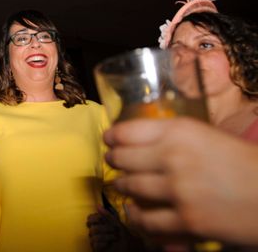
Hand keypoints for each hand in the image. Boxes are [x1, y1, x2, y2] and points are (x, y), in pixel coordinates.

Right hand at [87, 206, 136, 251]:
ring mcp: (95, 240)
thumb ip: (107, 215)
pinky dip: (104, 242)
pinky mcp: (96, 248)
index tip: (101, 218)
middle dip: (103, 226)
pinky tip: (109, 243)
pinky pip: (95, 243)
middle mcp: (95, 232)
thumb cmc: (122, 235)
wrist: (129, 248)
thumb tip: (98, 205)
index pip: (89, 218)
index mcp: (98, 224)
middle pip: (90, 225)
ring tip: (115, 237)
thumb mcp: (116, 223)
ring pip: (92, 234)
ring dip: (106, 235)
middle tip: (113, 229)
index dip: (94, 217)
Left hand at [104, 117, 257, 245]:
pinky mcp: (186, 221)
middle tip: (112, 160)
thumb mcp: (209, 135)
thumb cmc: (246, 163)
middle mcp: (173, 157)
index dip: (113, 136)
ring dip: (122, 186)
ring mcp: (177, 190)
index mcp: (180, 131)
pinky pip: (147, 221)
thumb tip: (144, 141)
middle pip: (123, 158)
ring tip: (121, 184)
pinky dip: (136, 217)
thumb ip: (175, 137)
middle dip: (114, 160)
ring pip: (130, 187)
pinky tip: (134, 213)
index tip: (109, 139)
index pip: (127, 131)